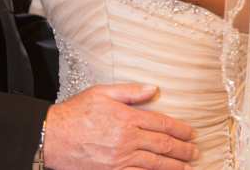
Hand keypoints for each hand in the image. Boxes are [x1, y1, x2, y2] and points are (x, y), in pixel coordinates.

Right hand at [43, 84, 199, 169]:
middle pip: (163, 145)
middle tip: (196, 152)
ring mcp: (121, 159)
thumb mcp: (101, 93)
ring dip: (175, 166)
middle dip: (183, 150)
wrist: (53, 137)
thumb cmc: (74, 113)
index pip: (162, 123)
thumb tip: (153, 88)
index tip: (192, 133)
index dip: (181, 129)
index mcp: (127, 117)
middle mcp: (127, 139)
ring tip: (187, 167)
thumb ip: (129, 92)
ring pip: (156, 164)